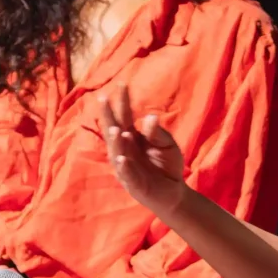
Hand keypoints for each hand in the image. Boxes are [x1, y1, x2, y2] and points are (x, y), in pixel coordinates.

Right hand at [97, 82, 188, 220]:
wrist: (174, 194)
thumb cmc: (167, 166)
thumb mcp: (167, 145)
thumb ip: (157, 132)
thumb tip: (150, 117)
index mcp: (132, 138)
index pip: (125, 117)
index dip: (123, 101)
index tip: (122, 83)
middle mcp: (124, 151)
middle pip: (114, 131)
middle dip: (109, 116)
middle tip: (103, 98)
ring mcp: (126, 167)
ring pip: (118, 152)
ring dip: (116, 141)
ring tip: (115, 129)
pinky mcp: (134, 184)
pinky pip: (127, 174)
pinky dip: (124, 166)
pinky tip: (122, 158)